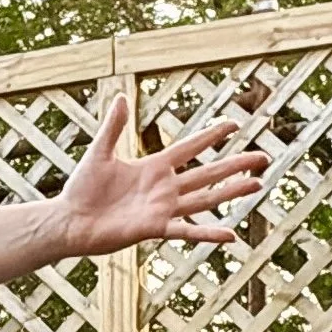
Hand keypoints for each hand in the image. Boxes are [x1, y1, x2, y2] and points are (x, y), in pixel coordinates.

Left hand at [55, 94, 268, 256]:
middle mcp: (163, 188)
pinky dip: (208, 233)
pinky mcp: (154, 228)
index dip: (210, 136)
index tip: (234, 123)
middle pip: (207, 173)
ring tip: (258, 184)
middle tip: (263, 157)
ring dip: (231, 192)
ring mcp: (161, 209)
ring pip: (205, 199)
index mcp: (153, 167)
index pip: (189, 147)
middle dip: (235, 165)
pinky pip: (186, 230)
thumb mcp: (99, 153)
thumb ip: (114, 127)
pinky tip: (231, 235)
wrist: (68, 221)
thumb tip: (121, 96)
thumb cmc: (80, 189)